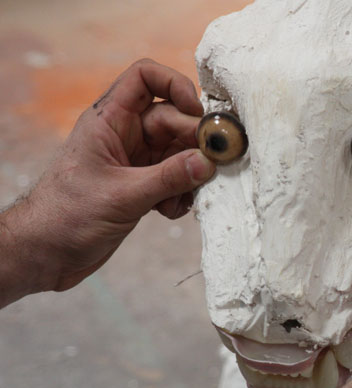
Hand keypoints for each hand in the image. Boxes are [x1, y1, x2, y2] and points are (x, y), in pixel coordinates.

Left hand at [4, 59, 214, 293]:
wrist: (48, 254)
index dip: (175, 84)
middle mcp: (125, 134)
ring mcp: (136, 160)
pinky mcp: (143, 185)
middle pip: (173, 120)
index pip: (145, 78)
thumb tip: (208, 162)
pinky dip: (182, 194)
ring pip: (180, 152)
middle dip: (195, 144)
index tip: (197, 113)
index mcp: (109, 121)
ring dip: (191, 175)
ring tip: (184, 198)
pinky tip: (170, 212)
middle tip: (213, 166)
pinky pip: (176, 178)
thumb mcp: (122, 195)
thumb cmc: (66, 217)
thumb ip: (168, 178)